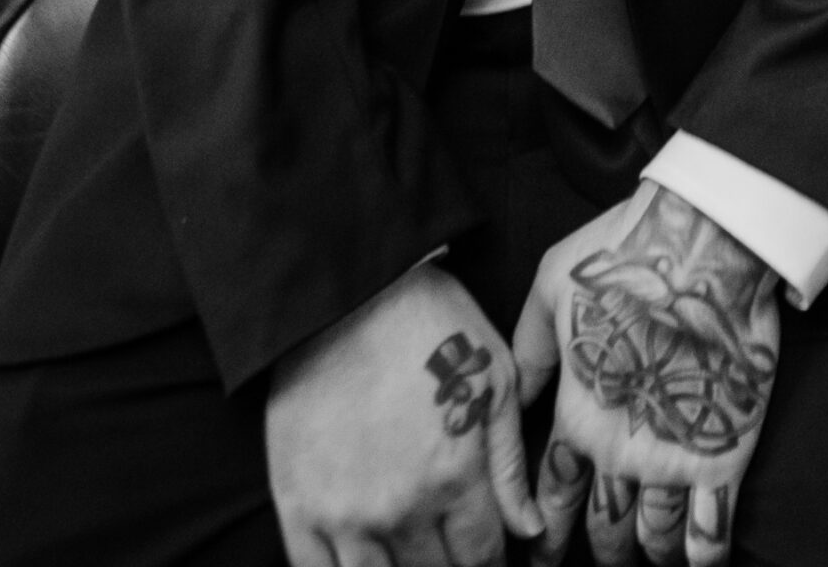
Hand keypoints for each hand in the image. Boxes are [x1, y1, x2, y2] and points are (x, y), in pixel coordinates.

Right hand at [266, 262, 541, 566]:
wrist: (348, 289)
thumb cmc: (431, 322)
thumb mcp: (495, 379)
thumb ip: (509, 465)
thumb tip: (531, 531)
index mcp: (455, 478)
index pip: (482, 560)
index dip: (490, 562)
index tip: (486, 552)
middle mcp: (401, 509)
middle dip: (450, 566)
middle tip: (448, 543)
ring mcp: (344, 514)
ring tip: (409, 549)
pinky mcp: (297, 505)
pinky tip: (362, 556)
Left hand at [514, 184, 779, 566]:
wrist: (702, 242)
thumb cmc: (622, 255)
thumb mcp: (551, 288)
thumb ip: (530, 351)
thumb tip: (510, 397)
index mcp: (577, 415)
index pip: (552, 496)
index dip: (545, 533)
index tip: (539, 557)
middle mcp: (619, 452)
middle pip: (604, 528)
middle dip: (600, 552)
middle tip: (600, 564)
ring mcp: (672, 459)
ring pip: (654, 538)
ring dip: (649, 557)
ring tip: (647, 566)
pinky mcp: (724, 455)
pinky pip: (711, 530)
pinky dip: (703, 558)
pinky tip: (699, 566)